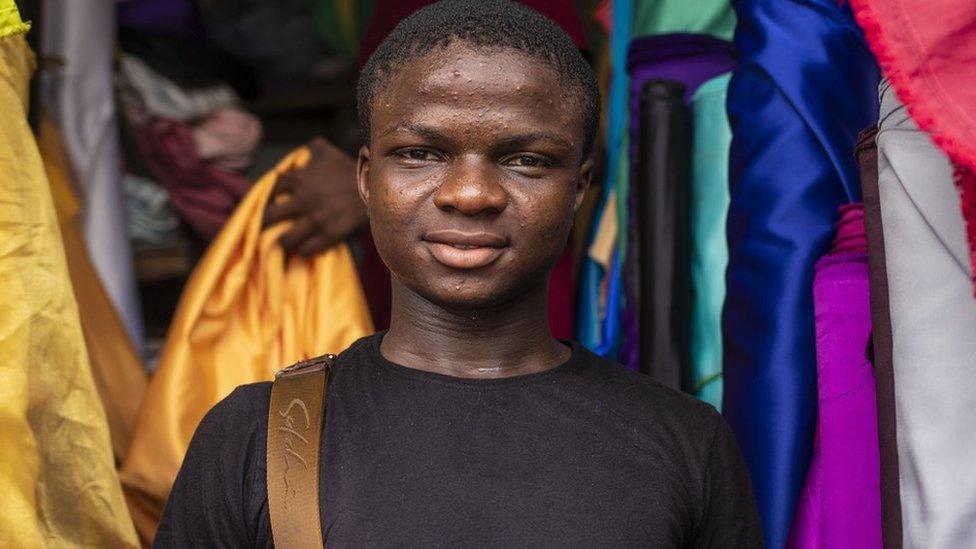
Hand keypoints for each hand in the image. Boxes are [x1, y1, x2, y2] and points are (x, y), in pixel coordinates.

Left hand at [263, 138, 366, 256]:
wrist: (375, 186)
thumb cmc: (349, 169)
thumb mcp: (327, 152)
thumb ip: (311, 150)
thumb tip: (304, 151)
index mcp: (298, 178)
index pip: (269, 192)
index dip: (268, 200)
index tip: (270, 205)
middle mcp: (303, 200)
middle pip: (269, 217)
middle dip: (266, 223)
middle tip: (268, 227)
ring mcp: (316, 219)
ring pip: (286, 239)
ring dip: (284, 242)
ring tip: (285, 242)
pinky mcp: (331, 234)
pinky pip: (308, 249)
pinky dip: (304, 250)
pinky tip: (304, 249)